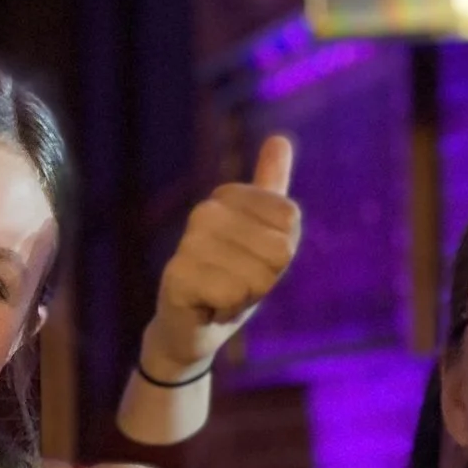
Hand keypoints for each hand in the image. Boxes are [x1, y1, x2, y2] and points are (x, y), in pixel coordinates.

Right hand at [142, 137, 301, 380]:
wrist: (189, 329)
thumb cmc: (229, 281)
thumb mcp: (260, 235)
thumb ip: (270, 191)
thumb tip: (279, 138)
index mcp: (228, 197)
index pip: (290, 222)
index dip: (280, 254)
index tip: (252, 261)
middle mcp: (205, 212)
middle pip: (278, 252)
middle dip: (264, 280)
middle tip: (236, 284)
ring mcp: (188, 242)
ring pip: (257, 277)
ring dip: (245, 298)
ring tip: (220, 296)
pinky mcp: (177, 276)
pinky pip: (232, 295)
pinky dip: (225, 311)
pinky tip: (207, 308)